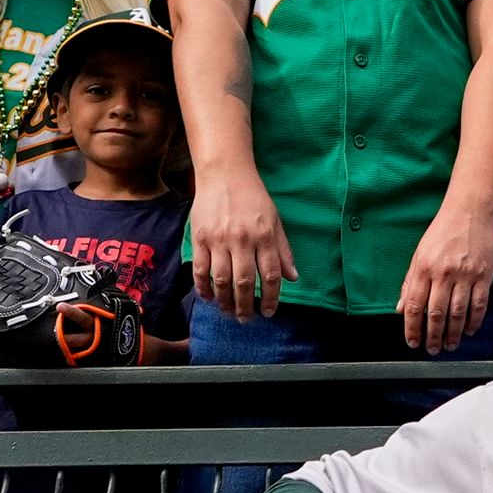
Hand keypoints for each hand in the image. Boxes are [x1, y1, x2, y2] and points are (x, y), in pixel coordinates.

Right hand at [189, 165, 295, 319]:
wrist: (225, 174)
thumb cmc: (253, 197)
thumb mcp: (275, 221)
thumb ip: (283, 250)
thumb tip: (293, 278)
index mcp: (264, 236)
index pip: (270, 276)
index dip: (270, 298)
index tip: (268, 312)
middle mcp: (242, 239)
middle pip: (244, 282)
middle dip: (246, 306)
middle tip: (246, 319)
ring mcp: (218, 239)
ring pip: (221, 280)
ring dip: (225, 301)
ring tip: (228, 312)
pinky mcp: (199, 238)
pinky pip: (200, 269)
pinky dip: (203, 287)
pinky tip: (209, 297)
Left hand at [398, 202, 492, 354]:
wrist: (470, 212)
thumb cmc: (443, 232)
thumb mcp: (419, 254)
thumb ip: (409, 282)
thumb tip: (400, 308)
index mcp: (424, 268)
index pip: (414, 305)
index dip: (412, 328)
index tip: (413, 342)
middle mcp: (443, 273)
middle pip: (436, 314)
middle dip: (433, 336)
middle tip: (433, 349)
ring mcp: (465, 275)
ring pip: (458, 313)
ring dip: (453, 333)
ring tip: (450, 345)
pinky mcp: (484, 275)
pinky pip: (479, 304)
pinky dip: (474, 321)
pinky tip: (470, 330)